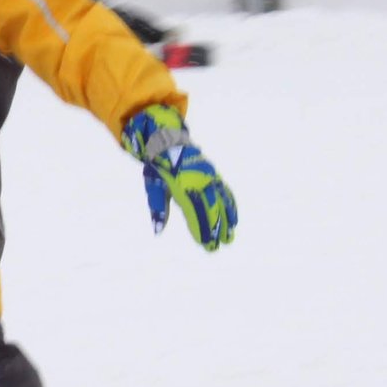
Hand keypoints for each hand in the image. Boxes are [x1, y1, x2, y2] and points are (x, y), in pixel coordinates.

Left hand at [121, 105, 236, 250]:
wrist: (167, 139)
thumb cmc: (157, 164)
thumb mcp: (152, 184)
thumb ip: (157, 207)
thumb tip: (158, 231)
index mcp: (181, 184)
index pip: (193, 211)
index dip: (200, 228)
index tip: (204, 243)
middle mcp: (198, 180)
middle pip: (210, 208)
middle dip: (213, 229)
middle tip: (216, 247)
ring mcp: (208, 176)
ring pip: (220, 201)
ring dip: (226, 221)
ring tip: (229, 238)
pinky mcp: (213, 174)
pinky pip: (225, 192)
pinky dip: (231, 206)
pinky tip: (235, 220)